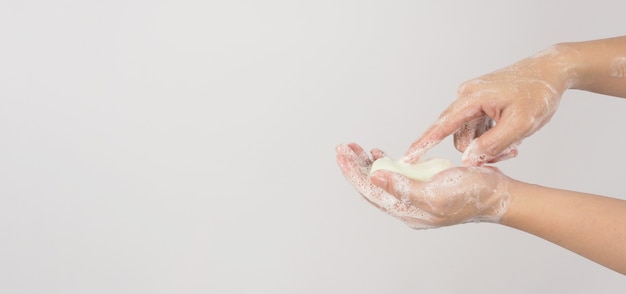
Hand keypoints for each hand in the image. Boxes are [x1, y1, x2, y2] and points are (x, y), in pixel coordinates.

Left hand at [336, 143, 512, 228]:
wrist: (497, 194)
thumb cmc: (472, 194)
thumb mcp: (436, 192)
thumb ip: (403, 188)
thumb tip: (374, 178)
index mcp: (407, 210)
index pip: (370, 190)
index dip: (353, 171)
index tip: (341, 153)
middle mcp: (406, 206)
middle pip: (371, 185)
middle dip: (355, 166)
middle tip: (343, 146)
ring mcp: (413, 197)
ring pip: (381, 180)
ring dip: (366, 163)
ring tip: (355, 147)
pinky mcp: (422, 186)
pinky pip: (395, 176)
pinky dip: (385, 163)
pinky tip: (378, 153)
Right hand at [403, 45, 574, 164]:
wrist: (551, 70)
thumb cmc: (538, 94)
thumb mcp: (521, 124)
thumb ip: (493, 144)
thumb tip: (468, 159)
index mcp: (471, 98)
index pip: (441, 126)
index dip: (422, 145)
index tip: (406, 158)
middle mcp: (466, 97)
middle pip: (458, 135)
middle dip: (477, 152)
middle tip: (508, 156)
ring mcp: (472, 100)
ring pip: (469, 135)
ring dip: (487, 146)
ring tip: (514, 147)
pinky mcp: (480, 103)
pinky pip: (477, 128)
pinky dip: (491, 138)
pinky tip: (511, 139)